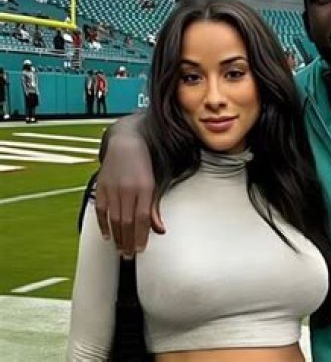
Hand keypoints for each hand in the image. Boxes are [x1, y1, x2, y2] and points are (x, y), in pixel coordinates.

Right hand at [95, 133, 162, 255]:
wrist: (126, 143)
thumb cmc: (143, 166)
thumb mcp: (155, 184)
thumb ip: (154, 208)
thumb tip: (159, 229)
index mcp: (145, 188)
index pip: (142, 218)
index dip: (140, 236)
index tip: (140, 250)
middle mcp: (128, 189)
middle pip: (127, 221)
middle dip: (128, 241)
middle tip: (129, 255)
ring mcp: (113, 188)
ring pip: (113, 218)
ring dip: (117, 237)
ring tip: (120, 249)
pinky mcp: (101, 187)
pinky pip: (101, 210)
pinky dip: (103, 224)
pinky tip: (107, 235)